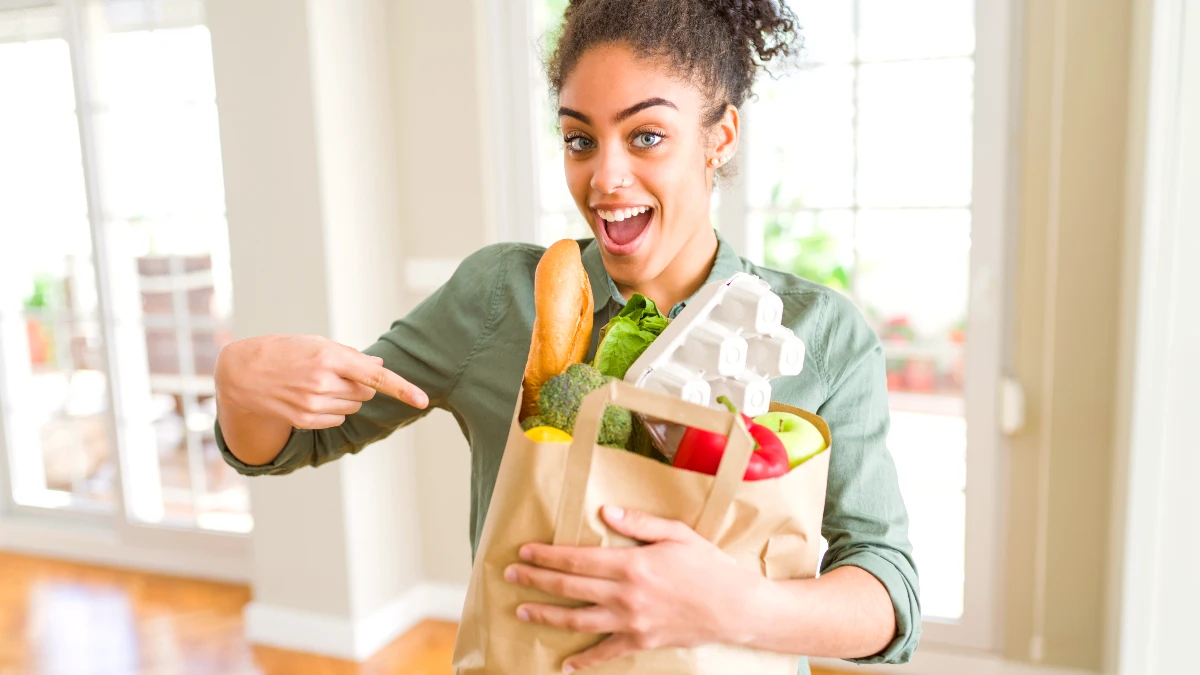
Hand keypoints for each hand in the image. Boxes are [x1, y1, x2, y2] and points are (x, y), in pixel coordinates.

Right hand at [215, 334, 427, 429]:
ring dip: (346, 396)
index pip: (376, 376)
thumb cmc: (283, 351)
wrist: (242, 374)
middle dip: (360, 383)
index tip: (423, 400)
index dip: (403, 388)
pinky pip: (338, 418)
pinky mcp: (306, 420)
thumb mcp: (316, 343)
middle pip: (367, 391)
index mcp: (329, 358)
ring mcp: (314, 405)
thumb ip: (350, 356)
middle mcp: (323, 383)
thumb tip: (379, 366)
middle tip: (334, 372)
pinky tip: (309, 397)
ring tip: (316, 383)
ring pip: (354, 405)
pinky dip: (332, 409)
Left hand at [504, 506, 765, 671]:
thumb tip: (604, 512)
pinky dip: (583, 662)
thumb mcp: (677, 534)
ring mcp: (631, 622)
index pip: (576, 558)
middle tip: (510, 575)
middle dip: (535, 580)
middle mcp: (625, 594)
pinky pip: (605, 654)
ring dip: (546, 616)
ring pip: (577, 620)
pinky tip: (565, 665)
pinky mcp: (640, 642)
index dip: (546, 555)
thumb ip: (639, 523)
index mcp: (631, 563)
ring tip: (522, 611)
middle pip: (568, 587)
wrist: (737, 608)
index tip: (524, 551)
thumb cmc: (709, 566)